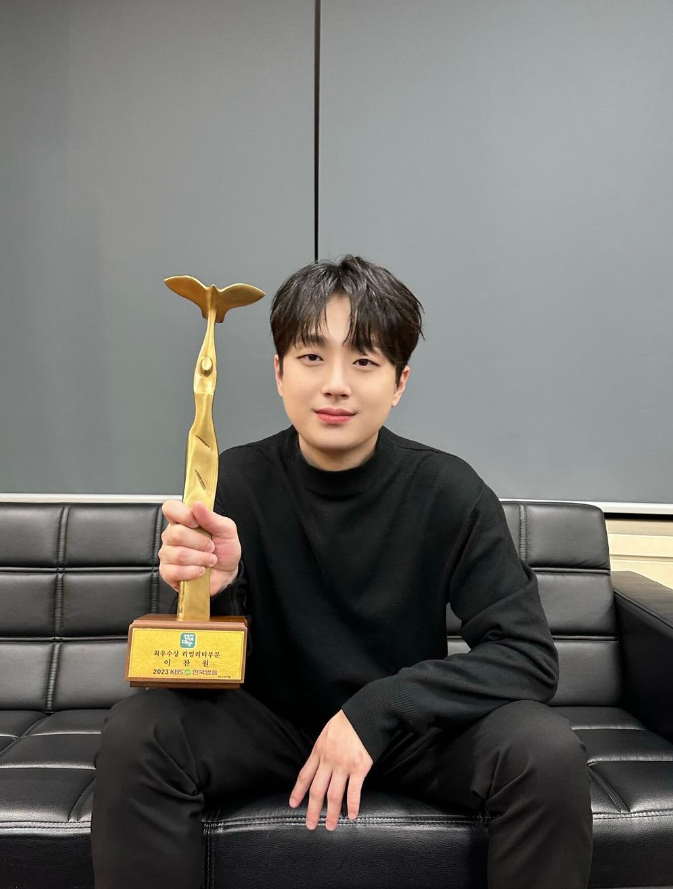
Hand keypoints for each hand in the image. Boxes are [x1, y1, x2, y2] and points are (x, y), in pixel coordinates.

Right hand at [159, 499, 240, 596]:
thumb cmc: (224, 550)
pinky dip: (193, 572)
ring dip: (200, 559)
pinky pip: (175, 571)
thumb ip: (212, 517)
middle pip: (176, 534)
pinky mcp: (167, 572)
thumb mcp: (226, 530)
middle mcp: (172, 535)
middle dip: (200, 543)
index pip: (170, 508)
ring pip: (178, 554)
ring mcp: (168, 554)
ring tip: (209, 560)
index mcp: (184, 521)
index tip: (196, 523)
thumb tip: (197, 504)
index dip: (182, 514)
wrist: (227, 573)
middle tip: (211, 547)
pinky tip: (200, 570)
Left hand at [288, 710, 372, 830]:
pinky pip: (354, 791)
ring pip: (334, 795)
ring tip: (330, 826)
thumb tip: (320, 762)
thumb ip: (323, 748)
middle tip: (310, 825)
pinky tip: (353, 816)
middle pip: (317, 790)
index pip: (305, 775)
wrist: (365, 713)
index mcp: (319, 751)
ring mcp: (343, 765)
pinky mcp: (359, 768)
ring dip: (332, 813)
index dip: (298, 791)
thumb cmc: (348, 720)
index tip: (293, 803)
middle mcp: (328, 761)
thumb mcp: (327, 732)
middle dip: (312, 810)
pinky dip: (353, 805)